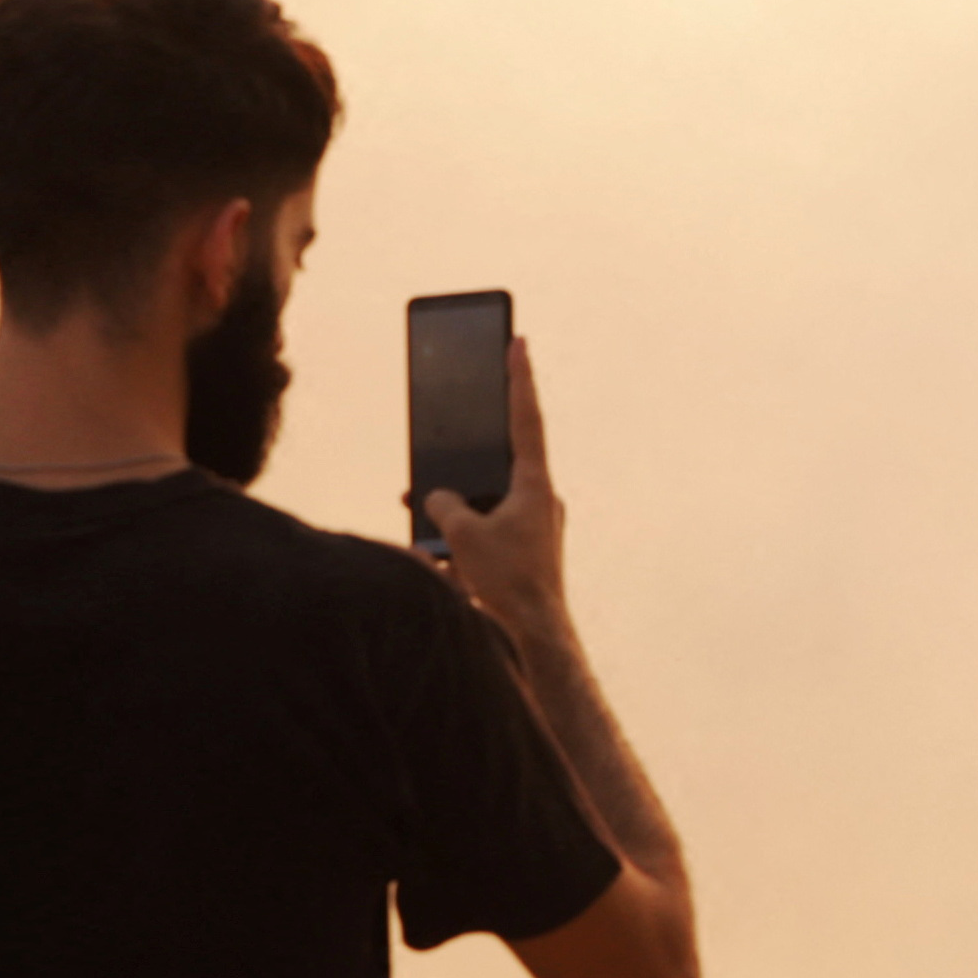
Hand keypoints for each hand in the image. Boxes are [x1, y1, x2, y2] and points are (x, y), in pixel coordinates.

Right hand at [421, 334, 572, 633]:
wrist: (537, 635)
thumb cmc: (507, 582)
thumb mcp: (463, 535)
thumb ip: (445, 505)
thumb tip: (437, 498)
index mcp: (534, 484)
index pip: (525, 417)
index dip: (518, 377)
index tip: (518, 342)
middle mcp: (541, 499)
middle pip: (501, 459)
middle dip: (470, 455)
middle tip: (457, 429)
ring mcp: (536, 525)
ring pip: (489, 500)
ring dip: (461, 510)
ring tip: (437, 536)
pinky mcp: (526, 550)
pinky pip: (489, 530)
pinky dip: (465, 536)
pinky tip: (442, 558)